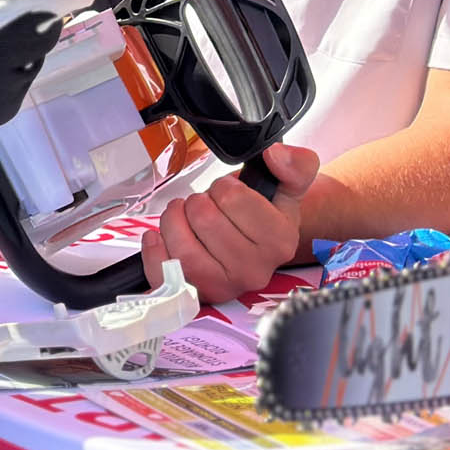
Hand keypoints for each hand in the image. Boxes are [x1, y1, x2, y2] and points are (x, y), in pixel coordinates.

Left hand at [141, 143, 319, 303]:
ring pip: (182, 245)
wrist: (257, 249)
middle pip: (203, 218)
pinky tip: (161, 237)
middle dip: (197, 202)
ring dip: (174, 221)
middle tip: (204, 206)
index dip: (223, 187)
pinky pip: (163, 272)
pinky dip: (154, 250)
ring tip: (183, 217)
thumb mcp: (287, 189)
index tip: (228, 193)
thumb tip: (276, 155)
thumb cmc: (265, 218)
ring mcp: (225, 286)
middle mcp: (254, 270)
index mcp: (279, 242)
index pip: (232, 198)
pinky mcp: (196, 293)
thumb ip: (295, 166)